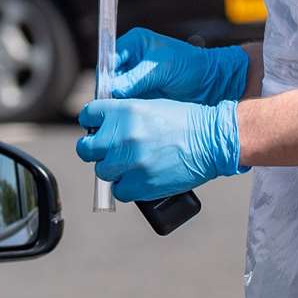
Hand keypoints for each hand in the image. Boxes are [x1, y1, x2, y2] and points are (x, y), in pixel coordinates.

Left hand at [75, 98, 246, 201]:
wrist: (212, 140)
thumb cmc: (185, 121)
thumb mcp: (150, 105)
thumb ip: (124, 115)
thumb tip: (106, 126)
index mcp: (123, 111)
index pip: (88, 116)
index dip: (91, 123)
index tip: (95, 129)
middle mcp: (122, 135)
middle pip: (86, 149)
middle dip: (94, 150)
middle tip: (108, 152)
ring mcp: (130, 161)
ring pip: (102, 172)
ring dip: (113, 170)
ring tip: (130, 165)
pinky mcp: (140, 184)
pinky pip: (119, 191)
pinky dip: (127, 188)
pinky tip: (138, 179)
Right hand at [107, 27, 248, 104]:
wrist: (212, 84)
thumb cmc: (190, 67)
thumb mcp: (161, 70)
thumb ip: (135, 79)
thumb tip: (113, 90)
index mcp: (135, 43)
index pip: (110, 58)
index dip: (106, 74)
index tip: (105, 90)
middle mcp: (132, 59)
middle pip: (110, 76)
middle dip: (109, 90)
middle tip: (109, 105)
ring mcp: (136, 78)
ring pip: (116, 91)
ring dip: (116, 101)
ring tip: (118, 113)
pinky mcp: (142, 94)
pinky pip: (127, 101)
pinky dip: (126, 108)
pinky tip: (127, 116)